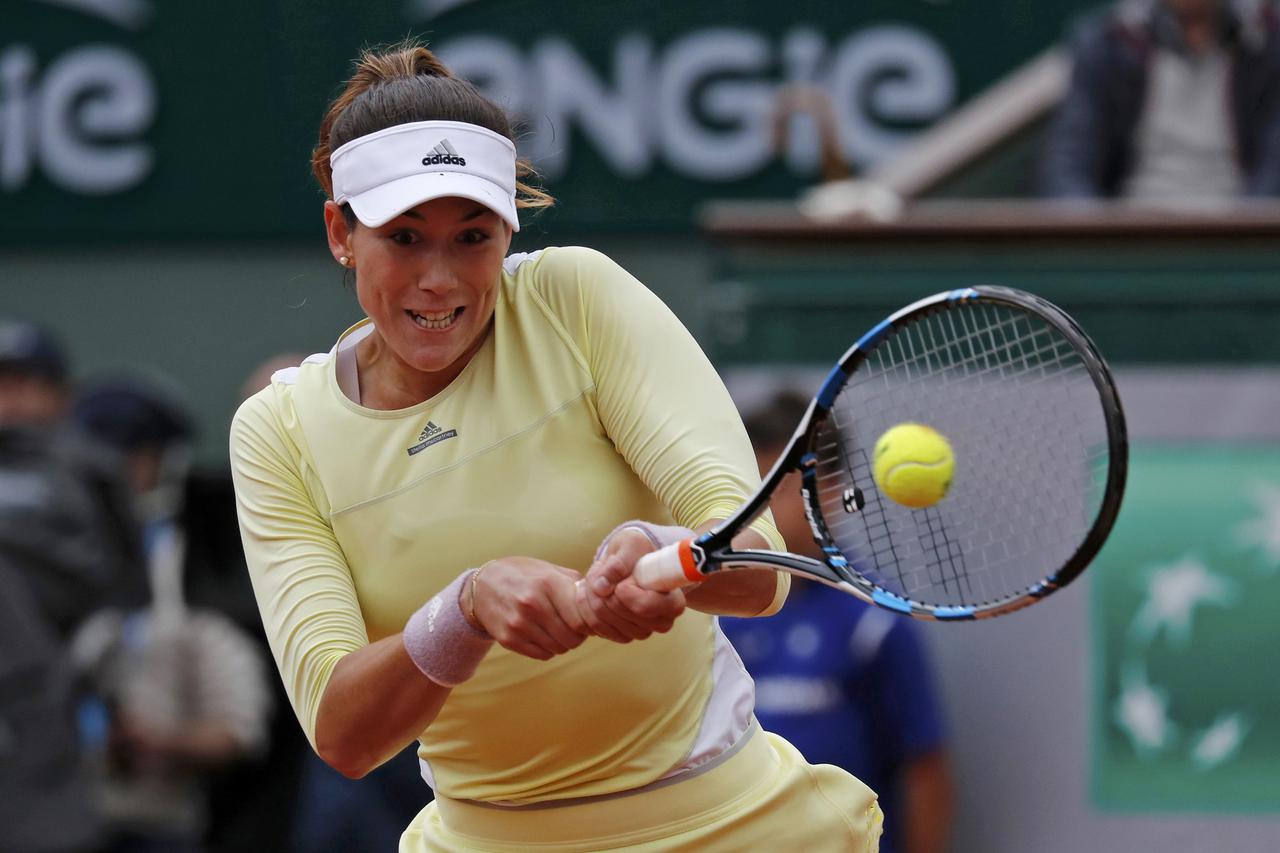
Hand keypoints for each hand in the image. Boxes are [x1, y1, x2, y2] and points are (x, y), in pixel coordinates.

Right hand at [470, 557, 589, 660]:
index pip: (582, 617)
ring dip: (564, 643)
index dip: (589, 622)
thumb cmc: (524, 575)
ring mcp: (519, 623)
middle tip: (575, 627)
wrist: (482, 586)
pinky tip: (544, 636)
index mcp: (547, 583)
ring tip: (559, 630)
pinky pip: (543, 655)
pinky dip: (549, 649)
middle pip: (573, 636)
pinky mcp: (508, 639)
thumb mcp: (549, 569)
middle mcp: (532, 604)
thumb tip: (601, 599)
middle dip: (579, 635)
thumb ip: (575, 584)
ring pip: (559, 648)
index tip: (588, 619)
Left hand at [576, 528, 686, 642]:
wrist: (631, 562)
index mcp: (673, 602)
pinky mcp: (622, 636)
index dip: (624, 592)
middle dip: (603, 589)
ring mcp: (641, 632)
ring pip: (602, 620)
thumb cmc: (637, 551)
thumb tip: (601, 586)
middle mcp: (661, 623)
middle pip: (619, 613)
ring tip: (597, 577)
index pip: (644, 606)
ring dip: (591, 595)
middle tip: (602, 571)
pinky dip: (586, 606)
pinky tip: (591, 592)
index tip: (620, 580)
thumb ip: (619, 562)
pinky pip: (594, 626)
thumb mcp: (631, 545)